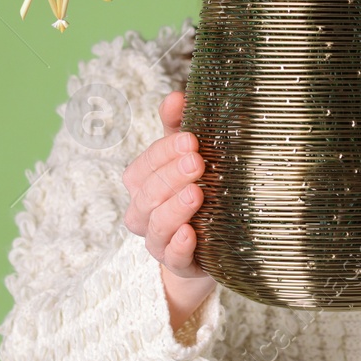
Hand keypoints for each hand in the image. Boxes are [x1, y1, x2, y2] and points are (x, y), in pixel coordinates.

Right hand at [121, 91, 215, 329]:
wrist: (217, 243)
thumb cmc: (199, 188)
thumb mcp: (188, 156)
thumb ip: (178, 127)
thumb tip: (175, 96)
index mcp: (143, 184)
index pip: (144, 165)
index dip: (163, 152)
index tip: (191, 139)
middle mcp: (145, 213)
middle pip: (147, 194)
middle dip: (170, 177)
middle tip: (197, 162)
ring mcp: (160, 242)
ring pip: (154, 226)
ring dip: (173, 209)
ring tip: (196, 194)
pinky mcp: (181, 264)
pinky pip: (173, 258)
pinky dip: (179, 246)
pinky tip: (191, 233)